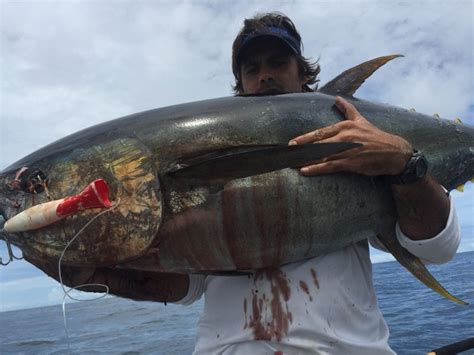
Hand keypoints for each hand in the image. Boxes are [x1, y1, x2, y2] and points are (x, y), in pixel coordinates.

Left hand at [289, 96, 412, 175]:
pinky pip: (330, 166)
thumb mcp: (361, 120)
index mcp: (345, 127)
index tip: (292, 142)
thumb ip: (348, 110)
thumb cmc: (376, 137)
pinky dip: (316, 168)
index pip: (320, 132)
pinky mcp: (351, 163)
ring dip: (305, 160)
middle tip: (286, 154)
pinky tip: (305, 170)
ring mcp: (347, 150)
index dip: (304, 138)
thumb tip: (338, 99)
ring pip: (321, 155)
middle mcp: (344, 137)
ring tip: (291, 163)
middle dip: (300, 150)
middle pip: (317, 144)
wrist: (394, 152)